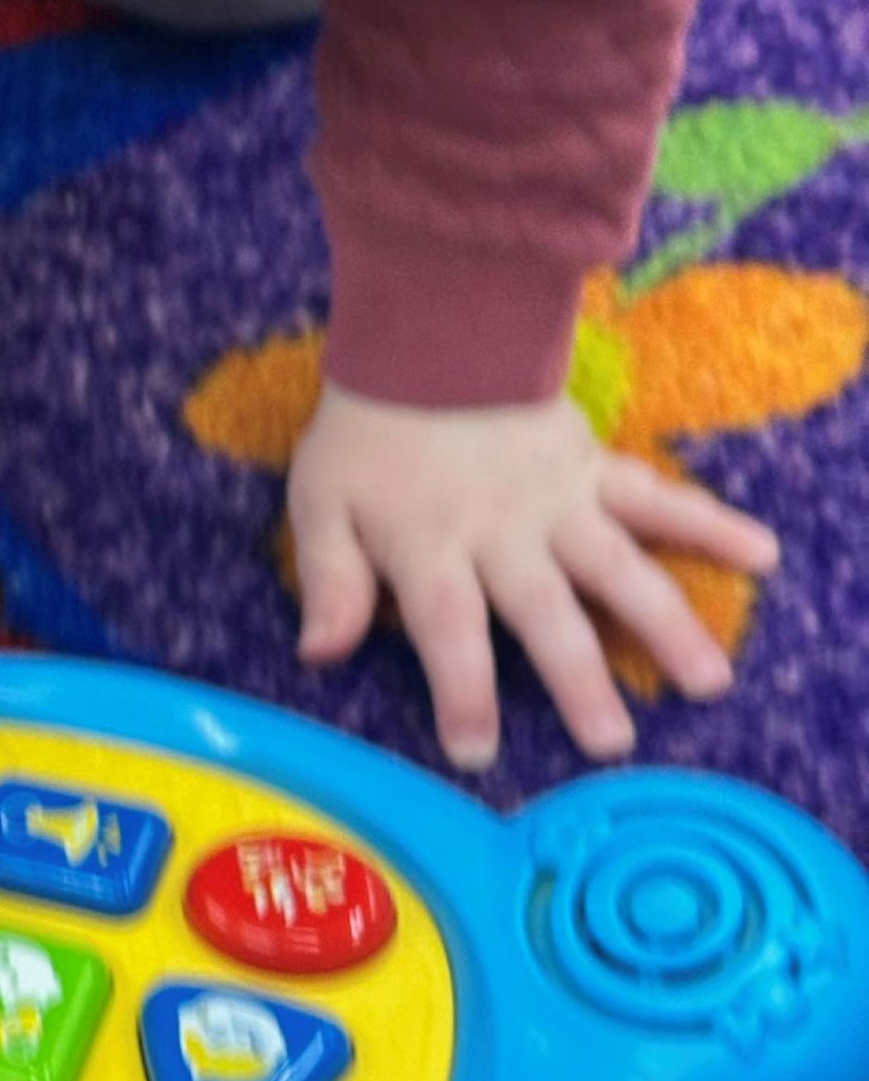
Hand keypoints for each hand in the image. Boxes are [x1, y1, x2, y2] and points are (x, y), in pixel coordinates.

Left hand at [287, 384, 778, 769]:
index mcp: (433, 547)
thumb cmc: (367, 427)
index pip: (448, 630)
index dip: (461, 690)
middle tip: (612, 744)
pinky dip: (711, 523)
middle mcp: (504, 534)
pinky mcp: (593, 468)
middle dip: (577, 680)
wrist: (423, 330)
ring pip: (618, 567)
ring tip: (710, 681)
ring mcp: (558, 502)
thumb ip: (329, 577)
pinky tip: (761, 553)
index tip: (476, 751)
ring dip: (666, 623)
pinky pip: (657, 497)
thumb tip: (319, 652)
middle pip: (545, 614)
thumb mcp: (320, 500)